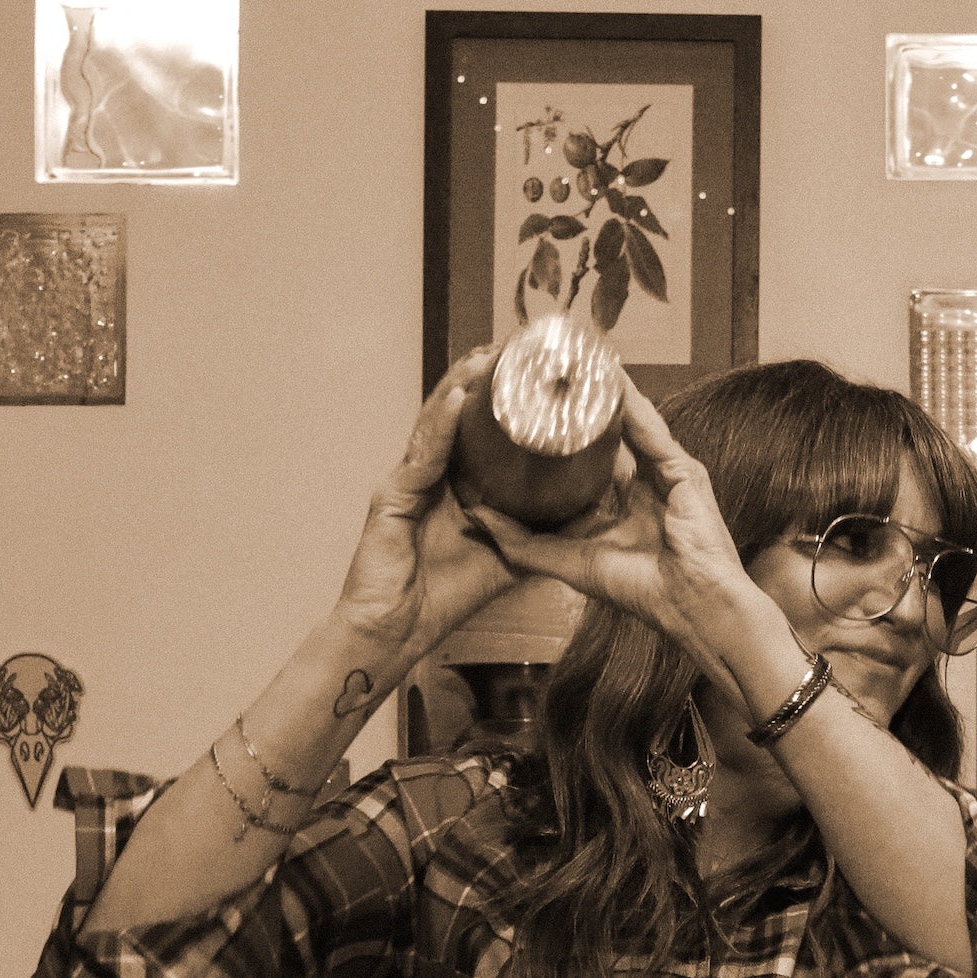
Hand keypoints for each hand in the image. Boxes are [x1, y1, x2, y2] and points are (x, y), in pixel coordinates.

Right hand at [331, 346, 523, 665]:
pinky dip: (440, 426)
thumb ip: (539, 539)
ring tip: (490, 357)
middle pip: (456, 414)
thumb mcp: (506, 562)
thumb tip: (584, 524)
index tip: (533, 372)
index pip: (478, 430)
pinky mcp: (392, 496)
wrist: (396, 631)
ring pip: (436, 422)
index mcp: (451, 483)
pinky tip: (457, 400)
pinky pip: (421, 455)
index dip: (501, 399)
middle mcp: (428, 472)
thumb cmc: (441, 597)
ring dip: (463, 386)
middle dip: (483, 379)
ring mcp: (408, 480)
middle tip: (515, 346)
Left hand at [481, 380, 768, 671]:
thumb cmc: (642, 592)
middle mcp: (641, 488)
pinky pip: (651, 430)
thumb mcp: (567, 562)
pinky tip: (610, 380)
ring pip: (629, 425)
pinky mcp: (683, 470)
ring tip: (576, 364)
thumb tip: (476, 516)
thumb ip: (522, 542)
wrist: (691, 605)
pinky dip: (631, 404)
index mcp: (616, 511)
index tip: (522, 417)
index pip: (580, 466)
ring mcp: (664, 476)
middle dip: (578, 411)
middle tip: (547, 378)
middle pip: (605, 438)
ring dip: (603, 396)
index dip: (555, 443)